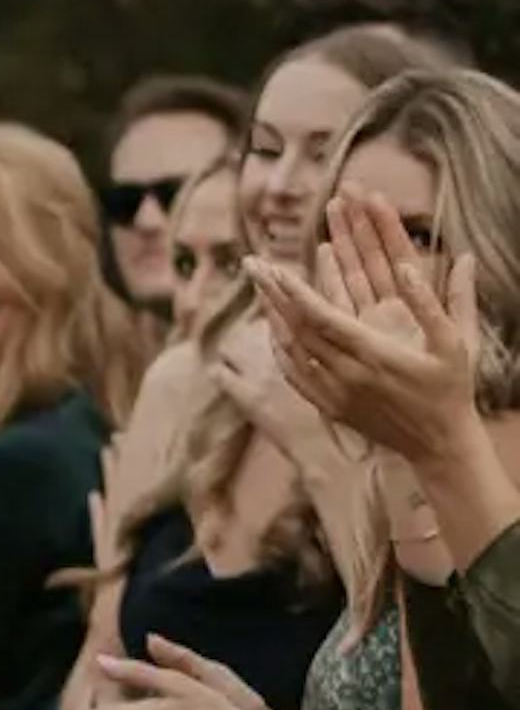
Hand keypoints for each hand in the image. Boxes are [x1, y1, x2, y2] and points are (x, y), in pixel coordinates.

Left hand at [259, 196, 486, 466]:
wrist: (439, 443)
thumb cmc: (451, 389)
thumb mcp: (455, 344)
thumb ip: (431, 305)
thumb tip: (407, 267)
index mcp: (375, 355)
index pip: (323, 319)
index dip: (296, 292)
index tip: (275, 267)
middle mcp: (348, 375)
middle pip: (299, 329)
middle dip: (275, 294)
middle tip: (254, 265)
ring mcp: (335, 394)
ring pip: (292, 351)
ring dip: (273, 317)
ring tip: (259, 288)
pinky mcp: (331, 408)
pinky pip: (295, 376)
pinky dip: (280, 351)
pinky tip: (273, 331)